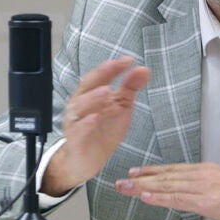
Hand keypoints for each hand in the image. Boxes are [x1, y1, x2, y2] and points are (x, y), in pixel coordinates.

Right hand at [42, 58, 148, 195]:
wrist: (88, 160)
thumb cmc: (103, 129)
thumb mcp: (121, 107)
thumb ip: (130, 88)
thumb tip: (143, 69)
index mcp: (91, 94)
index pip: (100, 76)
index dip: (112, 67)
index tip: (128, 60)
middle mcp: (80, 105)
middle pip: (87, 86)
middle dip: (101, 75)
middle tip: (114, 66)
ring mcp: (76, 121)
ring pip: (80, 106)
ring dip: (93, 97)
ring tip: (107, 91)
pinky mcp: (75, 139)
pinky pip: (78, 130)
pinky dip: (86, 123)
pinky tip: (95, 117)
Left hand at [115, 163, 219, 219]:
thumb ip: (210, 193)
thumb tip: (199, 200)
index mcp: (208, 172)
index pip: (174, 171)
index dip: (153, 173)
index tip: (137, 174)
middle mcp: (203, 176)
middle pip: (166, 176)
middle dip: (142, 179)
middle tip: (123, 181)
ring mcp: (204, 187)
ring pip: (168, 185)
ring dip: (144, 187)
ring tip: (127, 188)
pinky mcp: (208, 201)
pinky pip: (179, 198)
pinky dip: (161, 197)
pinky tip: (147, 197)